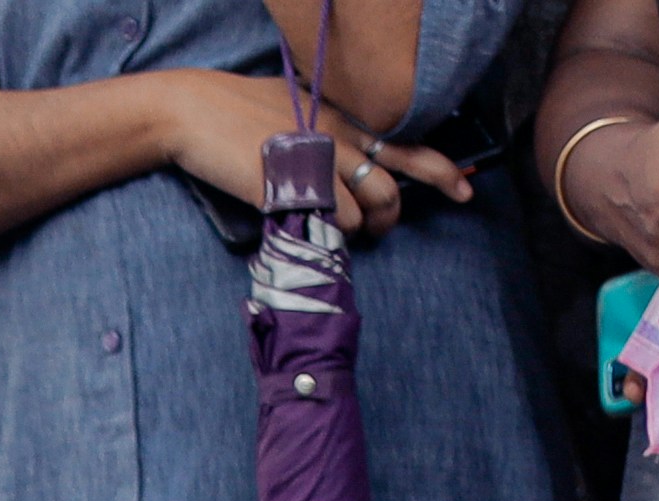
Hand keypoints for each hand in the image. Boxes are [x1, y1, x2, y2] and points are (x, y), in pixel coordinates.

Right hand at [162, 72, 463, 227]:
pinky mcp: (296, 187)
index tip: (463, 189)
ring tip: (345, 237)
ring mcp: (320, 164)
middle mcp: (342, 139)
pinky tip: (312, 231)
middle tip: (385, 229)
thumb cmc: (233, 109)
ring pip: (366, 209)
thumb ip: (322, 125)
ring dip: (361, 230)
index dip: (441, 170)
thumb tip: (334, 153)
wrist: (195, 112)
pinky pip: (333, 221)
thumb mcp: (293, 105)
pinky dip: (329, 234)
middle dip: (394, 216)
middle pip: (392, 186)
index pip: (406, 144)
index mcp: (345, 117)